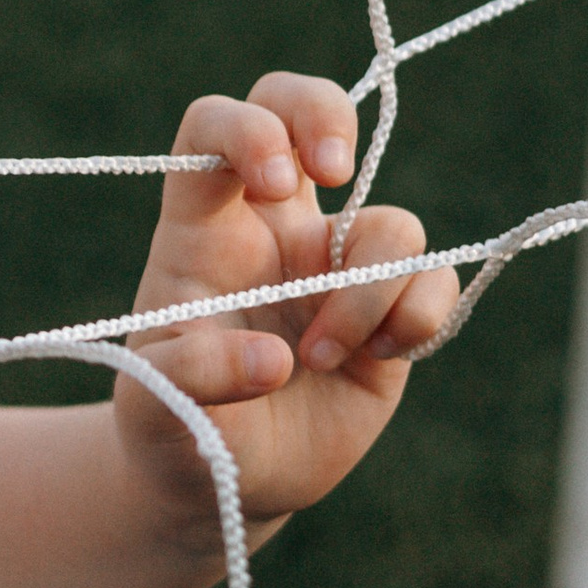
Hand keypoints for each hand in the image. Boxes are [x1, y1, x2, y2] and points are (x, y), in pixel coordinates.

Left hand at [114, 72, 458, 554]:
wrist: (221, 482)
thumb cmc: (172, 426)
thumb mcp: (154, 409)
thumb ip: (192, 377)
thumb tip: (271, 360)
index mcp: (203, 229)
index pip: (213, 128)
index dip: (248, 130)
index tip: (277, 182)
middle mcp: (272, 228)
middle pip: (299, 105)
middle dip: (326, 114)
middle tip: (335, 173)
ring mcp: (334, 263)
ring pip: (390, 224)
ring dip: (367, 292)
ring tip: (318, 360)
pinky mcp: (389, 309)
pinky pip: (434, 280)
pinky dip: (418, 317)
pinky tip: (376, 361)